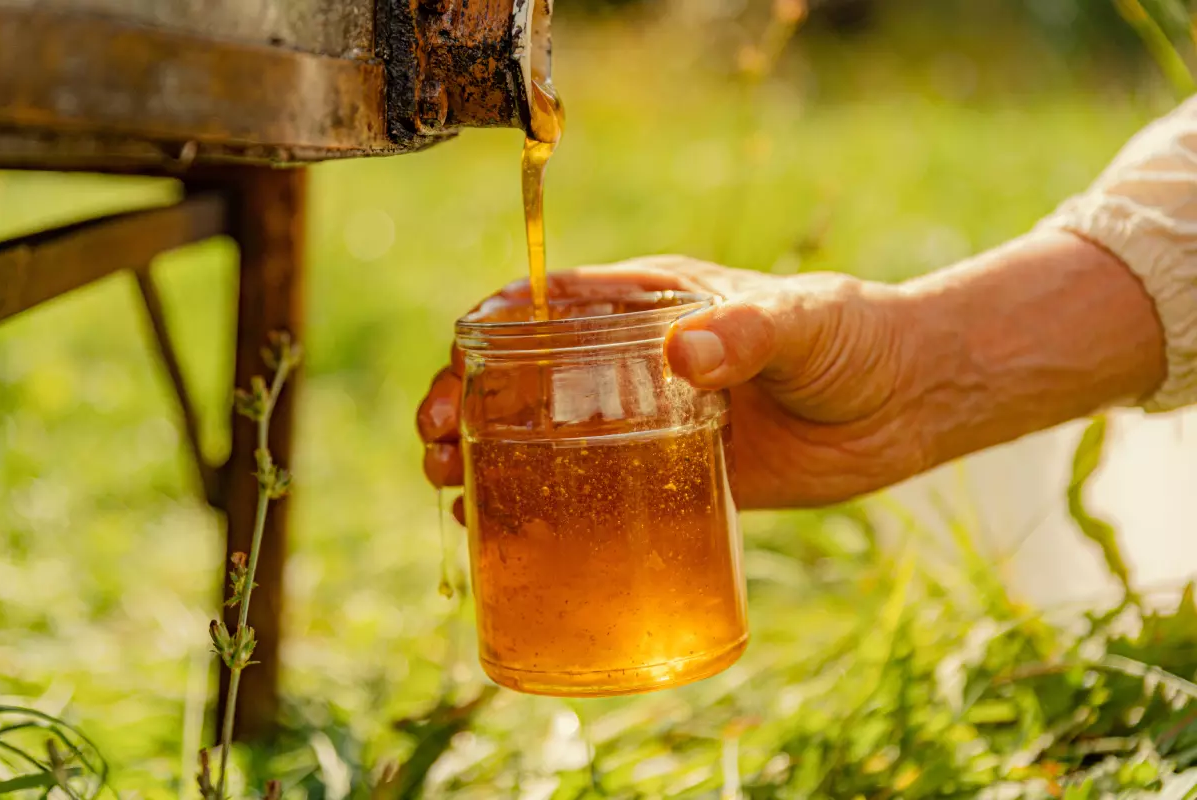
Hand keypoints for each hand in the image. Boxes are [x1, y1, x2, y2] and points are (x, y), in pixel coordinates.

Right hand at [417, 256, 933, 511]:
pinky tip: (506, 534)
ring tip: (450, 489)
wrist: (904, 403)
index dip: (484, 335)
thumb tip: (685, 355)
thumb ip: (751, 330)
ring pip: (545, 435)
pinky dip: (545, 508)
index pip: (546, 309)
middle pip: (524, 376)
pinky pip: (594, 491)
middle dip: (466, 402)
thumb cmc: (855, 338)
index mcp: (650, 305)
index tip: (450, 372)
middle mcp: (633, 362)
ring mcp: (647, 421)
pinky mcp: (673, 475)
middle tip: (434, 443)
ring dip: (488, 457)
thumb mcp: (805, 320)